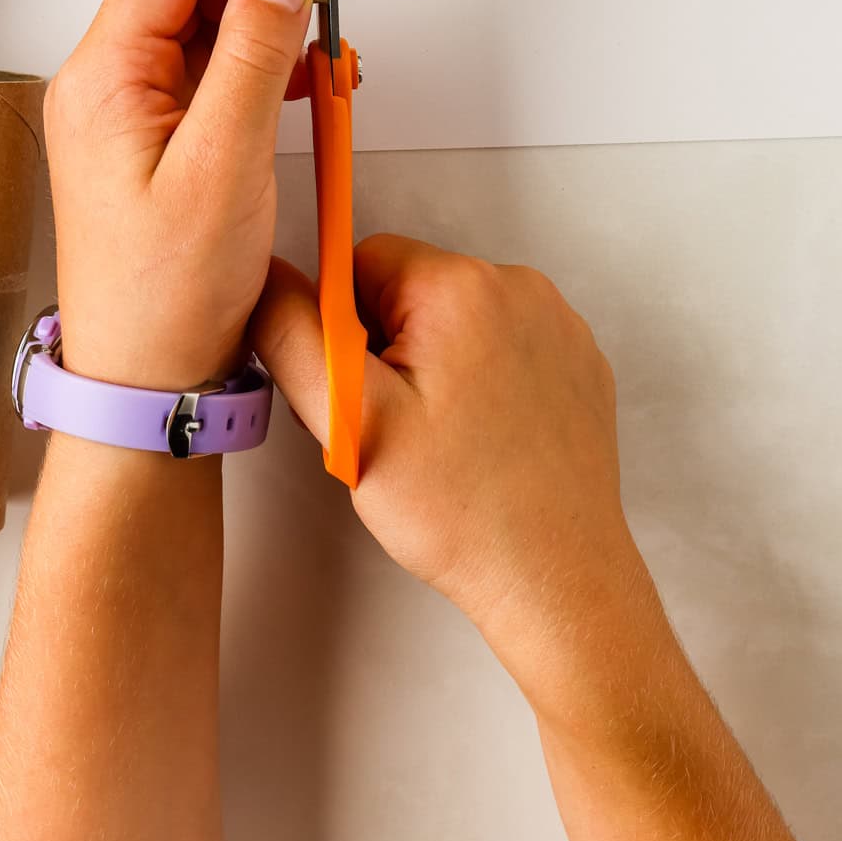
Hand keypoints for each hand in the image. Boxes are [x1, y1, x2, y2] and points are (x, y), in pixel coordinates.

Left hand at [45, 0, 311, 391]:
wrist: (145, 385)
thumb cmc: (168, 296)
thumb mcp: (224, 165)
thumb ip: (251, 58)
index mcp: (102, 77)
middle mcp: (105, 84)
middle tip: (328, 14)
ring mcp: (128, 113)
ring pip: (202, 29)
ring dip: (268, 32)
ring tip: (327, 61)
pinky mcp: (155, 142)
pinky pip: (208, 75)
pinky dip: (259, 71)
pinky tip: (302, 90)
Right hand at [250, 237, 647, 687]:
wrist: (556, 578)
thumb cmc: (459, 510)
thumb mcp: (349, 421)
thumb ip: (293, 335)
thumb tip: (263, 274)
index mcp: (461, 286)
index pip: (364, 262)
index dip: (345, 332)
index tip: (366, 396)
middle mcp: (520, 286)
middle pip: (413, 290)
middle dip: (392, 348)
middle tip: (402, 429)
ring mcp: (558, 323)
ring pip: (458, 321)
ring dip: (439, 364)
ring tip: (447, 443)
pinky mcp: (578, 361)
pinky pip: (506, 346)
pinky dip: (487, 381)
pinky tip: (487, 442)